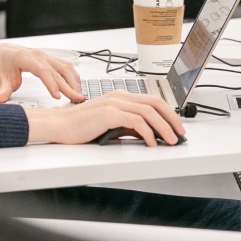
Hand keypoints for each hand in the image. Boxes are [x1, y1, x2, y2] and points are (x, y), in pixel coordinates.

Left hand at [0, 43, 82, 102]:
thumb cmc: (1, 63)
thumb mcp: (0, 79)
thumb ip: (1, 92)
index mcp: (25, 58)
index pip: (42, 71)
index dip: (51, 83)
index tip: (57, 96)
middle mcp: (38, 55)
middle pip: (57, 70)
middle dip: (68, 86)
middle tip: (77, 98)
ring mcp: (45, 56)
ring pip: (64, 66)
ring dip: (73, 80)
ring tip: (79, 94)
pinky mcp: (48, 59)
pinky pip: (64, 65)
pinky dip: (72, 75)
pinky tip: (75, 85)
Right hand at [24, 92, 184, 146]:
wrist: (60, 126)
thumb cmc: (81, 126)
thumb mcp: (110, 125)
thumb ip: (128, 126)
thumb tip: (148, 134)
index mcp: (120, 97)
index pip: (152, 100)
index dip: (168, 113)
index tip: (177, 127)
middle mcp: (119, 96)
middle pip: (155, 103)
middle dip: (172, 119)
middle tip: (180, 133)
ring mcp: (114, 103)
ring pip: (149, 112)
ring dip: (164, 127)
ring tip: (170, 141)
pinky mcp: (109, 113)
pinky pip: (136, 121)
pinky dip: (147, 132)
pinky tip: (151, 143)